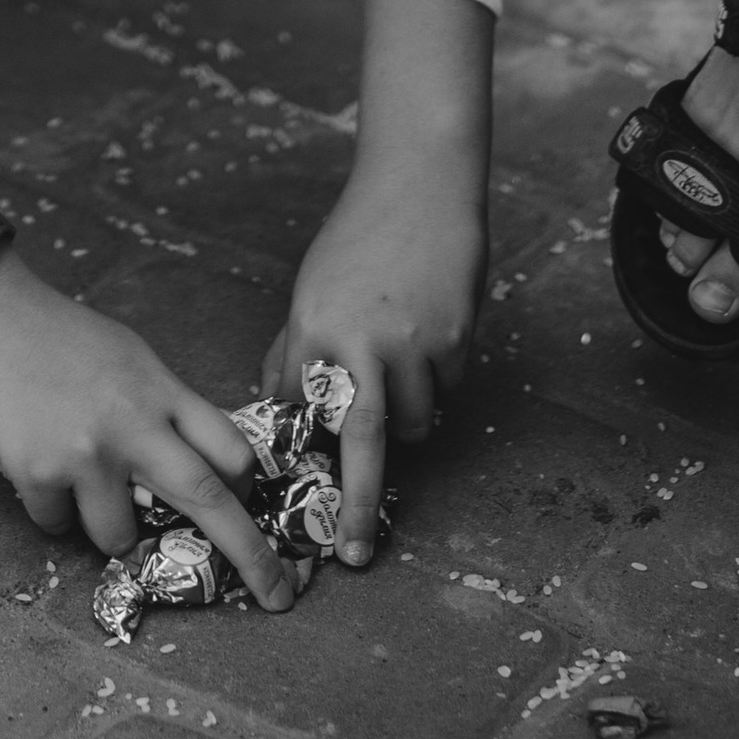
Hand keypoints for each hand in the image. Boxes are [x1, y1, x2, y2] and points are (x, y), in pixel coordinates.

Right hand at [0, 249, 296, 602]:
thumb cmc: (58, 333)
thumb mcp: (131, 358)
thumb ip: (162, 408)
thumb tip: (189, 460)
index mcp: (162, 391)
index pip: (232, 450)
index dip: (248, 489)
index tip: (253, 509)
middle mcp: (134, 426)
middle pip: (209, 501)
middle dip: (251, 555)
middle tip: (279, 595)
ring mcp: (86, 454)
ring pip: (119, 536)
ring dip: (106, 528)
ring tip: (77, 482)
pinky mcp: (37, 474)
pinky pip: (57, 525)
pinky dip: (51, 509)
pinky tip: (34, 465)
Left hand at [263, 150, 486, 565]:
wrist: (420, 184)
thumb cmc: (360, 237)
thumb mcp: (313, 289)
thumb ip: (300, 349)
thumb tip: (284, 406)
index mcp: (311, 330)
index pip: (298, 412)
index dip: (303, 444)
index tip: (303, 486)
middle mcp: (358, 342)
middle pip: (358, 443)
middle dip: (353, 506)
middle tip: (351, 554)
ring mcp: (410, 343)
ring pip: (412, 421)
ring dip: (407, 416)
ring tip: (402, 366)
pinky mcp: (454, 340)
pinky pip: (445, 390)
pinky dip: (437, 380)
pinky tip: (430, 335)